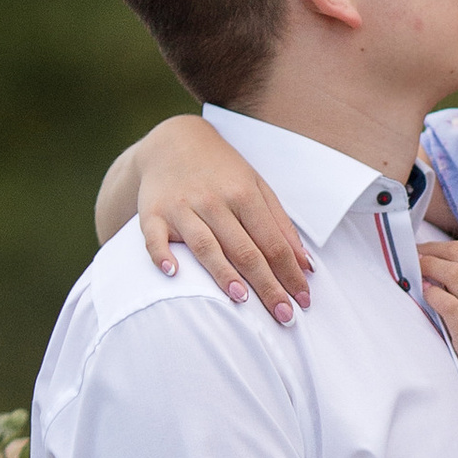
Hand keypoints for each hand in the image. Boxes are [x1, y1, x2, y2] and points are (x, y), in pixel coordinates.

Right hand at [134, 116, 314, 319]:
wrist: (173, 142)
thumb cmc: (222, 171)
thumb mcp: (257, 187)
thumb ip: (280, 224)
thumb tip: (305, 264)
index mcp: (244, 194)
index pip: (273, 242)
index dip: (290, 273)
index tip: (304, 301)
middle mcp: (214, 201)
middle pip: (245, 249)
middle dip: (267, 285)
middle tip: (285, 316)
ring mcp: (182, 207)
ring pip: (206, 245)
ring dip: (223, 273)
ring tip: (242, 300)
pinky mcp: (153, 213)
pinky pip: (155, 238)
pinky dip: (162, 255)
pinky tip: (173, 273)